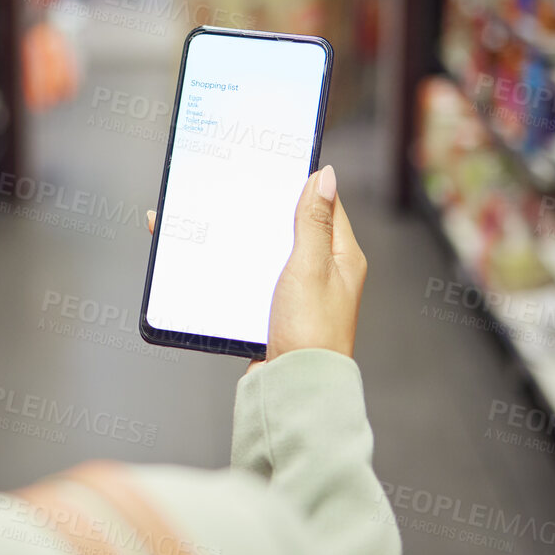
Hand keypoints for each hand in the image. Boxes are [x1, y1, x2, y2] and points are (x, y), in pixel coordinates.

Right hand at [146, 164, 365, 372]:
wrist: (294, 389)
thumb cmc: (311, 333)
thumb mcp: (311, 266)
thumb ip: (314, 221)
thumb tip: (326, 175)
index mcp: (342, 256)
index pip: (324, 205)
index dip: (299, 184)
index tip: (272, 165)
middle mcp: (323, 273)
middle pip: (291, 228)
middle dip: (262, 211)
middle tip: (234, 191)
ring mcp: (299, 294)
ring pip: (268, 254)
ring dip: (244, 240)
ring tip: (213, 223)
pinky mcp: (275, 312)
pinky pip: (255, 279)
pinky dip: (236, 268)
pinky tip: (212, 262)